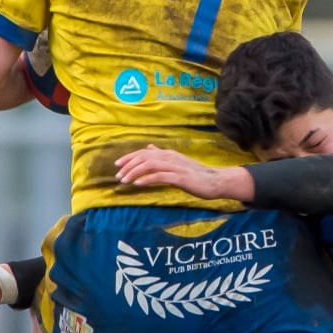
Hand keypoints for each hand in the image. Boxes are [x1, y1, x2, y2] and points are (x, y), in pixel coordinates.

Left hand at [114, 145, 253, 201]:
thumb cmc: (196, 174)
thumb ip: (162, 156)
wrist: (216, 181)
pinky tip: (138, 184)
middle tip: (118, 175)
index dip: (129, 157)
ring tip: (124, 180)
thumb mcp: (177, 162)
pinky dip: (147, 179)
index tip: (117, 164)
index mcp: (168, 154)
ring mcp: (175, 167)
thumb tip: (149, 147)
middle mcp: (170, 157)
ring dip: (135, 172)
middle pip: (144, 157)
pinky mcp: (180, 177)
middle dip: (128, 165)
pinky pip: (160, 176)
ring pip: (150, 165)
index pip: (144, 152)